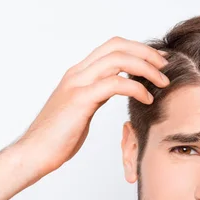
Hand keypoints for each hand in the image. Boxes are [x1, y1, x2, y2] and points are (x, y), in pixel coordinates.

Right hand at [16, 37, 169, 177]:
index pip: (112, 47)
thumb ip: (97, 95)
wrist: (34, 153)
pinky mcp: (80, 100)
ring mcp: (77, 84)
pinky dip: (136, 88)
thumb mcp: (82, 108)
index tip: (157, 62)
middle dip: (146, 53)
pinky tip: (146, 99)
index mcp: (78, 73)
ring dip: (146, 68)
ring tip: (162, 82)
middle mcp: (77, 73)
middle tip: (165, 67)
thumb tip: (115, 90)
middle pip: (117, 46)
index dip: (137, 49)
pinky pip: (115, 84)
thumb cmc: (57, 137)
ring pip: (118, 60)